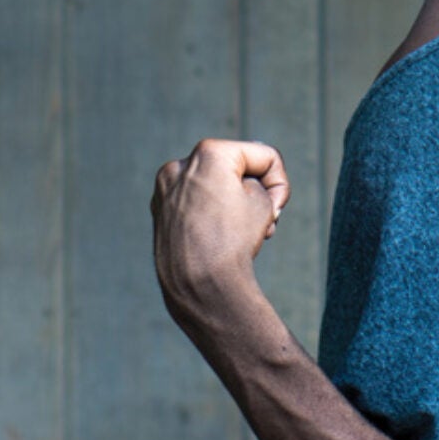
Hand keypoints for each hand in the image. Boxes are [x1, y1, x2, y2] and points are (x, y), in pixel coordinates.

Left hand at [149, 139, 289, 317]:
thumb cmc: (235, 241)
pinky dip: (208, 214)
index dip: (279, 185)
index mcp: (209, 153)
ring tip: (238, 235)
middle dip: (253, 194)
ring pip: (213, 186)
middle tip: (262, 225)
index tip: (276, 213)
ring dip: (232, 204)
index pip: (264, 156)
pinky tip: (215, 238)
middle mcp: (180, 165)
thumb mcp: (263, 201)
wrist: (199, 286)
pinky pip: (194, 203)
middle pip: (235, 170)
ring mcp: (165, 189)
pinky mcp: (158, 210)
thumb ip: (255, 178)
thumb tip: (237, 177)